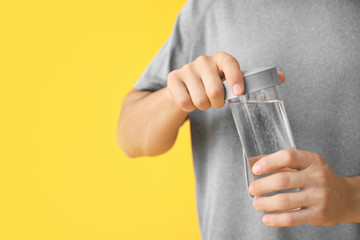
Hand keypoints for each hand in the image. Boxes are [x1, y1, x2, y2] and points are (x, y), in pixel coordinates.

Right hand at [166, 51, 284, 111]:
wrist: (184, 87)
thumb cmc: (213, 83)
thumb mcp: (230, 80)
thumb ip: (251, 79)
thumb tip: (282, 77)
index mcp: (221, 59)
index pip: (230, 63)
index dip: (235, 78)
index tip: (238, 93)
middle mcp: (203, 61)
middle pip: (214, 90)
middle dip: (217, 103)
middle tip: (217, 102)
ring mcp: (186, 69)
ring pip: (199, 100)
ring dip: (203, 107)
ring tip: (203, 100)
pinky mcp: (173, 79)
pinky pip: (184, 102)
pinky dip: (189, 108)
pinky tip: (190, 100)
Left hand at [248, 149, 359, 226]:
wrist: (346, 198)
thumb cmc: (320, 179)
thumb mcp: (308, 165)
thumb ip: (286, 165)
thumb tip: (258, 166)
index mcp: (312, 161)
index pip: (287, 157)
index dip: (268, 162)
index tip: (255, 169)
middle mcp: (317, 177)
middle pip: (282, 180)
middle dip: (262, 185)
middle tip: (252, 189)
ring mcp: (319, 197)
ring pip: (285, 201)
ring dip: (265, 203)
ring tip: (257, 203)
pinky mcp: (318, 215)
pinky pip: (292, 218)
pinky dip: (275, 219)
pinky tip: (266, 218)